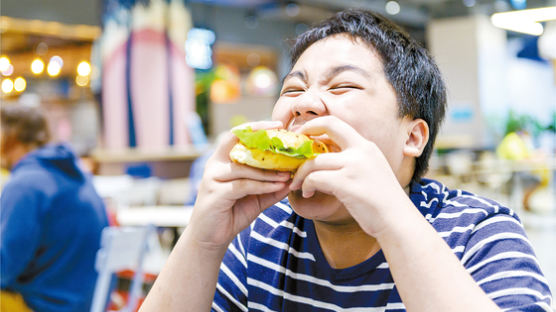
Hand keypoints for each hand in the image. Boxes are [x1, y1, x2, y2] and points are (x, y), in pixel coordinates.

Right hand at [188, 121, 290, 250]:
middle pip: (236, 141)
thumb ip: (272, 187)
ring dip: (269, 170)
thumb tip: (294, 177)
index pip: (238, 135)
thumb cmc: (232, 213)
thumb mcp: (256, 197)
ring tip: (289, 173)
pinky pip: (243, 184)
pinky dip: (263, 185)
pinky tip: (278, 185)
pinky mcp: (216, 193)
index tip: (277, 125)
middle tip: (284, 138)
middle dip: (260, 136)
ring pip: (245, 167)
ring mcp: (213, 178)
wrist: (210, 238)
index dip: (256, 127)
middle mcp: (215, 164)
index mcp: (222, 160)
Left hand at [289, 116, 406, 235]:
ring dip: (301, 173)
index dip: (315, 125)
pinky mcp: (346, 183)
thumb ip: (352, 161)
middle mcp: (361, 150)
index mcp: (366, 146)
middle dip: (305, 133)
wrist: (397, 221)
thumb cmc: (382, 202)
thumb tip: (324, 159)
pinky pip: (315, 178)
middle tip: (293, 149)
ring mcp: (354, 166)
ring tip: (298, 185)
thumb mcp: (371, 171)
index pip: (336, 123)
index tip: (303, 136)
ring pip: (314, 161)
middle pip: (327, 127)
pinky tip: (308, 194)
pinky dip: (306, 186)